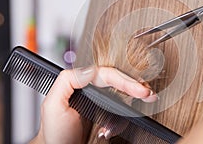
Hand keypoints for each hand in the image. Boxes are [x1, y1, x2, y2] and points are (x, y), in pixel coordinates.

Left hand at [30, 66, 156, 143]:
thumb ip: (67, 81)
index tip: (139, 89)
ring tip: (141, 105)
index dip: (125, 80)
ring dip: (132, 101)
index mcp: (80, 84)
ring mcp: (99, 103)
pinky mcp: (105, 115)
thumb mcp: (53, 105)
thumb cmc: (55, 134)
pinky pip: (120, 112)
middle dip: (135, 86)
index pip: (107, 75)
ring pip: (122, 95)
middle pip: (118, 81)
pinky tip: (114, 128)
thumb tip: (91, 69)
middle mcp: (91, 90)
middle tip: (149, 94)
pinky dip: (122, 120)